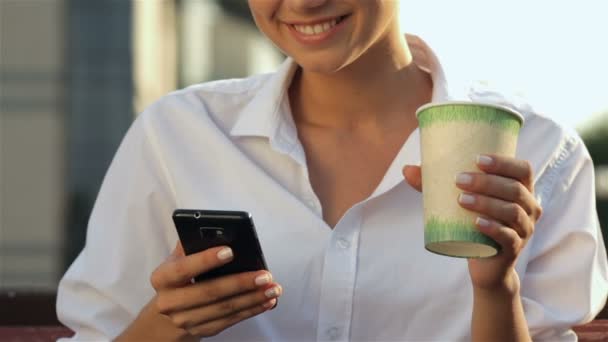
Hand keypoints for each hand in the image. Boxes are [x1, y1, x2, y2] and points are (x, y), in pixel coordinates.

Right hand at [149, 242, 281, 337]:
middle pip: (209, 292)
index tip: (230, 251)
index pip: (183, 268)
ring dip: (253, 298)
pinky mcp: (202, 331)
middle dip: (240, 283)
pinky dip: (252, 310)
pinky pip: (231, 320)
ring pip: (224, 309)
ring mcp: (185, 320)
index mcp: (162, 278)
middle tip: (265, 275)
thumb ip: (194, 244)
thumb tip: (221, 231)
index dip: (206, 260)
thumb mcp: (179, 258)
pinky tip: (267, 301)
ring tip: (273, 288)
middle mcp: (169, 302)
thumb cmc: (181, 274)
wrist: (168, 310)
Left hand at [403, 154, 542, 292]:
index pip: (523, 170)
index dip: (504, 162)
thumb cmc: (472, 225)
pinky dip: (493, 228)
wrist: (486, 265)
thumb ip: (434, 186)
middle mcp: (529, 208)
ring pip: (512, 212)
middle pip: (515, 189)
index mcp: (521, 190)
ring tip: (461, 200)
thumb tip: (406, 169)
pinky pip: (508, 237)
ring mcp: (524, 230)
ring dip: (487, 203)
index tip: (477, 159)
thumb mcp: (457, 203)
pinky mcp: (514, 249)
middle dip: (487, 182)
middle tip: (459, 180)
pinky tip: (477, 223)